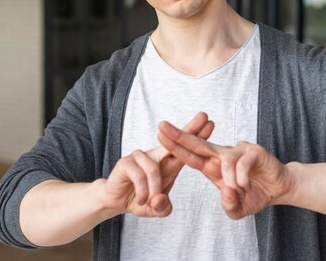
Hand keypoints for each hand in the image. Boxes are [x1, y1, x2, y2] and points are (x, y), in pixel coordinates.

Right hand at [99, 112, 213, 217]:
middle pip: (174, 140)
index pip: (185, 148)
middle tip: (204, 116)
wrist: (115, 201)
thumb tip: (160, 200)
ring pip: (154, 170)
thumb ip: (163, 208)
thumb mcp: (156, 209)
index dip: (197, 136)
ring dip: (154, 190)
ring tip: (151, 203)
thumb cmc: (139, 199)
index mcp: (168, 163)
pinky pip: (140, 176)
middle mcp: (155, 156)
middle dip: (190, 129)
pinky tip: (141, 200)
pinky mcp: (126, 162)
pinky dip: (143, 192)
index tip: (211, 123)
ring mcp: (140, 157)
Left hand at [157, 121, 294, 219]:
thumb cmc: (255, 194)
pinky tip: (245, 184)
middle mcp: (222, 156)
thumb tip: (226, 192)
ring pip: (224, 160)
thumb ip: (229, 205)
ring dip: (229, 178)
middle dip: (179, 135)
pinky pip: (242, 162)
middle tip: (161, 126)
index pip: (190, 155)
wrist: (279, 188)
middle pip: (198, 144)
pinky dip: (241, 176)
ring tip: (238, 189)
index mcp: (213, 166)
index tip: (159, 134)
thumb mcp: (237, 209)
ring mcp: (238, 151)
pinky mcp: (254, 151)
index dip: (175, 146)